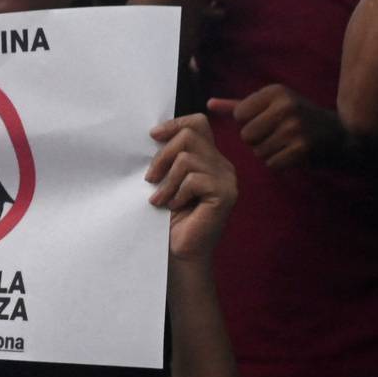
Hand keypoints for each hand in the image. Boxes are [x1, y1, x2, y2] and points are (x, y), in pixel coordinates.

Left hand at [146, 115, 236, 261]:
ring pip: (187, 159)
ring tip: (160, 199)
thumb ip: (167, 159)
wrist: (179, 252)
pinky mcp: (225, 194)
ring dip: (167, 181)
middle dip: (162, 155)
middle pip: (190, 136)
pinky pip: (194, 179)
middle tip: (150, 179)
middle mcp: (222, 165)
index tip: (152, 135)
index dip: (175, 124)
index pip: (198, 124)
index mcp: (209, 159)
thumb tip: (152, 135)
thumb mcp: (165, 181)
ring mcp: (227, 179)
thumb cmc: (169, 219)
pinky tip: (174, 207)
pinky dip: (177, 193)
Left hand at [207, 83, 342, 169]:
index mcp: (275, 91)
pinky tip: (293, 154)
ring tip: (287, 144)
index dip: (250, 124)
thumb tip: (208, 104)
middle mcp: (285, 106)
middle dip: (258, 141)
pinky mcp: (302, 148)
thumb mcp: (272, 105)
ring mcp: (295, 127)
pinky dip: (280, 163)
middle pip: (246, 135)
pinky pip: (272, 164)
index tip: (269, 121)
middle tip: (279, 135)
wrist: (340, 135)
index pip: (239, 116)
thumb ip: (238, 105)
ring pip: (258, 151)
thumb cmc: (298, 118)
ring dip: (269, 153)